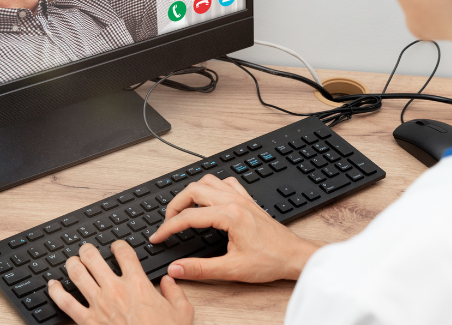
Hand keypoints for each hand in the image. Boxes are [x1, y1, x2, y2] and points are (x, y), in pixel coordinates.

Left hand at [47, 240, 193, 324]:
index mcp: (137, 283)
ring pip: (77, 274)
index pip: (123, 252)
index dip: (118, 245)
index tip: (116, 247)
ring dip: (72, 264)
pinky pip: (65, 303)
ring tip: (72, 261)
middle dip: (87, 250)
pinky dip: (56, 292)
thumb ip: (175, 292)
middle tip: (87, 249)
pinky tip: (52, 285)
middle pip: (93, 258)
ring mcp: (98, 305)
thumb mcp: (182, 312)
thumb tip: (169, 280)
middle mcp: (115, 289)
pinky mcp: (87, 321)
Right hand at [149, 174, 320, 282]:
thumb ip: (200, 269)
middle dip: (175, 205)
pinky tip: (208, 200)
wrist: (294, 256)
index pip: (188, 217)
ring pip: (208, 181)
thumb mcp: (232, 269)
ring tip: (183, 210)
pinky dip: (211, 187)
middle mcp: (235, 201)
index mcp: (230, 216)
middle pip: (193, 190)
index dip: (168, 228)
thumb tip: (177, 268)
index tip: (158, 237)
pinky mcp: (247, 200)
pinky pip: (225, 183)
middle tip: (167, 223)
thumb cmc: (270, 261)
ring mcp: (242, 198)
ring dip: (191, 193)